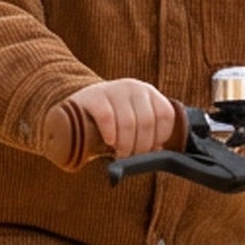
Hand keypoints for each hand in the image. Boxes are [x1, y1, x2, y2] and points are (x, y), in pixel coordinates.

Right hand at [43, 79, 179, 163]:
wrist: (79, 109)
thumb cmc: (111, 122)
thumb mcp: (133, 123)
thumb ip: (148, 134)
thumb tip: (159, 152)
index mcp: (149, 93)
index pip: (165, 115)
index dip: (160, 137)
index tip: (150, 149)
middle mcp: (134, 87)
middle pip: (147, 122)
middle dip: (141, 146)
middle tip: (132, 157)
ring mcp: (114, 89)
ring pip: (128, 123)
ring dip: (126, 145)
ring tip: (120, 154)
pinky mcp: (94, 97)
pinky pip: (107, 117)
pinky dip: (110, 134)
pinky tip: (109, 142)